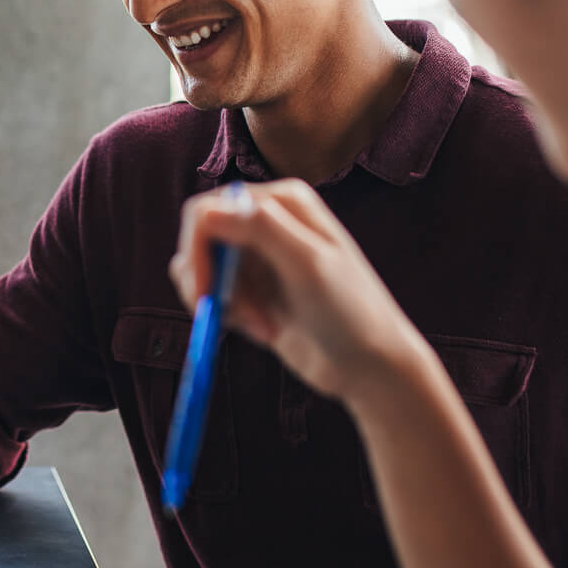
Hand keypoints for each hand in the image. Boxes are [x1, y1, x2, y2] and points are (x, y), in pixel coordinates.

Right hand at [169, 179, 427, 402]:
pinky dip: (228, 316)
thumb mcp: (307, 264)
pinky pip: (214, 295)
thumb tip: (206, 211)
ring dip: (222, 304)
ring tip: (262, 327)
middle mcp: (266, 221)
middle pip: (199, 239)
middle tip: (216, 315)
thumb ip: (260, 229)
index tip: (205, 293)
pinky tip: (265, 331)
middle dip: (206, 280)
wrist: (370, 365)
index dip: (197, 250)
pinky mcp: (253, 289)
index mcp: (281, 202)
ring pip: (202, 269)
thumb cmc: (351, 312)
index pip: (208, 211)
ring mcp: (259, 256)